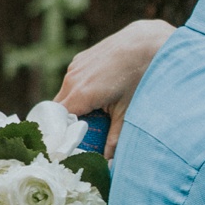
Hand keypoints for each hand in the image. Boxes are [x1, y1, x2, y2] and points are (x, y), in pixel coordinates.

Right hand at [56, 20, 174, 153]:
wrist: (147, 42)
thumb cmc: (140, 77)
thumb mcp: (128, 112)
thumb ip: (115, 137)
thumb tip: (109, 161)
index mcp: (81, 95)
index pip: (57, 122)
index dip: (60, 135)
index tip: (68, 147)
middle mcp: (72, 80)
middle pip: (60, 109)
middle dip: (68, 124)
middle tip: (85, 136)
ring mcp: (75, 67)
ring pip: (66, 94)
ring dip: (75, 107)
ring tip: (96, 116)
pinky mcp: (81, 60)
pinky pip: (73, 81)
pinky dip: (80, 92)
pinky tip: (100, 96)